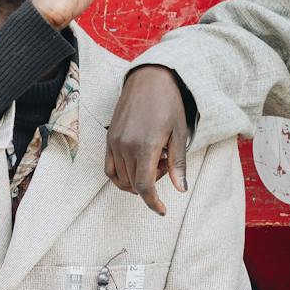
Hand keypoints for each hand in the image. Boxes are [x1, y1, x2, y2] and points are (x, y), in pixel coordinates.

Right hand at [106, 65, 189, 215]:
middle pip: (133, 184)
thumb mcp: (179, 133)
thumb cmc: (168, 103)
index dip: (153, 203)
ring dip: (137, 179)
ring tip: (154, 158)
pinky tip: (137, 162)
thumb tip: (181, 190)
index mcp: (145, 145)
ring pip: (120, 179)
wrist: (149, 78)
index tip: (162, 211)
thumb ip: (178, 164)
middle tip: (165, 163)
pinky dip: (121, 175)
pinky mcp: (108, 138)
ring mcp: (114, 142)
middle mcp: (125, 145)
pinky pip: (109, 167)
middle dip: (151, 184)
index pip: (144, 186)